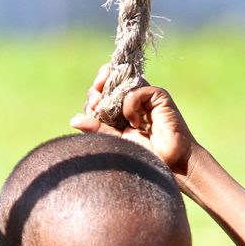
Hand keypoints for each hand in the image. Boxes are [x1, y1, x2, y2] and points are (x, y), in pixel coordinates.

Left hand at [72, 75, 196, 175]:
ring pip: (122, 82)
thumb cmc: (145, 156)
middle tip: (95, 100)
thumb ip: (97, 129)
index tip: (91, 106)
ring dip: (109, 90)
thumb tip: (74, 120)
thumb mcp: (115, 142)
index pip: (101, 97)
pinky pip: (136, 91)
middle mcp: (130, 103)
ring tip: (102, 105)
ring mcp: (144, 98)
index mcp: (117, 114)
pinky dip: (130, 105)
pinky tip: (134, 122)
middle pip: (110, 84)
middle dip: (98, 88)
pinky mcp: (157, 97)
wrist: (170, 163)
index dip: (93, 97)